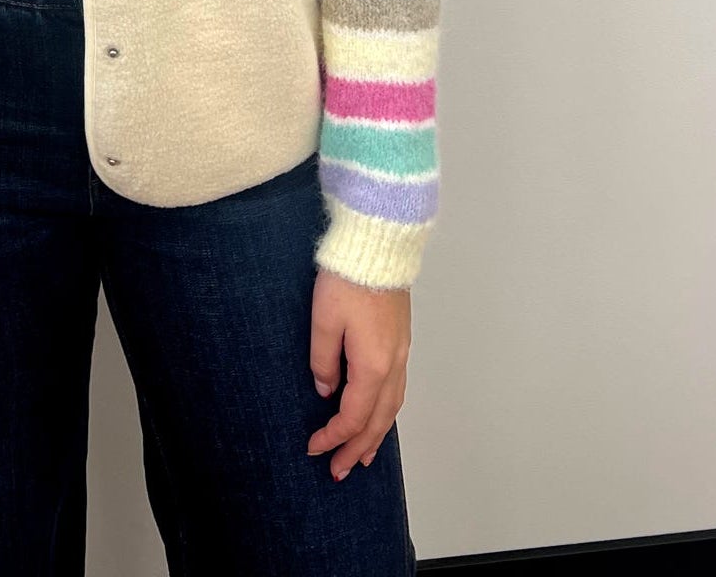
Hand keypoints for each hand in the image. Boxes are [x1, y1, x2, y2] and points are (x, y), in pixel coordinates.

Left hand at [306, 270, 410, 479]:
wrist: (379, 245)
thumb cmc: (349, 278)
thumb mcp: (323, 320)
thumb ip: (323, 361)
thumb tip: (326, 390)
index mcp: (373, 366)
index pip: (352, 416)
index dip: (332, 437)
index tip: (314, 448)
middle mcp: (393, 365)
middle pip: (377, 421)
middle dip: (356, 448)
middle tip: (339, 471)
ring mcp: (402, 353)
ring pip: (392, 407)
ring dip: (376, 434)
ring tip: (363, 455)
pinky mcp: (401, 340)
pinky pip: (398, 389)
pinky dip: (387, 411)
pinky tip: (378, 413)